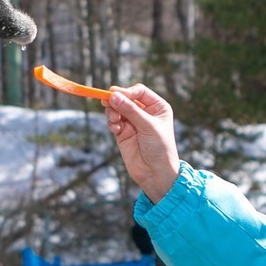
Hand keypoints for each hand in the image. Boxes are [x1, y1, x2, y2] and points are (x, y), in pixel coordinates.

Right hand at [105, 84, 181, 202]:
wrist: (155, 173)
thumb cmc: (159, 148)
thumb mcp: (147, 126)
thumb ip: (130, 110)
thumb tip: (113, 95)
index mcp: (157, 107)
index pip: (139, 91)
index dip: (127, 91)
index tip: (116, 94)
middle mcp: (145, 112)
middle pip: (125, 98)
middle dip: (116, 100)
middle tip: (106, 102)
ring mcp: (133, 122)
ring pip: (117, 109)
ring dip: (112, 112)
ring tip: (114, 120)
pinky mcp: (123, 133)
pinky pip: (113, 121)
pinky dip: (112, 123)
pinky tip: (116, 130)